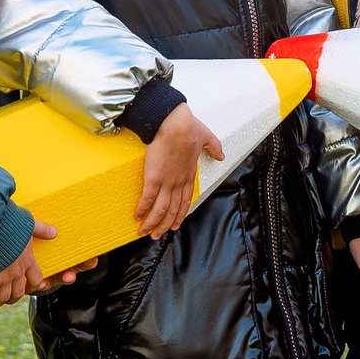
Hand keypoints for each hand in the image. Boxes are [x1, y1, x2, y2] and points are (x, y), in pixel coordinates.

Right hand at [0, 221, 91, 310]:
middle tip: (8, 300)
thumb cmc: (10, 223)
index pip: (35, 278)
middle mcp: (17, 271)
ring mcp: (4, 277)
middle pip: (19, 292)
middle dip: (13, 298)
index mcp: (27, 259)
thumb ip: (41, 229)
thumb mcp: (30, 224)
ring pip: (4, 297)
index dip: (33, 286)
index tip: (29, 289)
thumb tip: (53, 232)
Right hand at [138, 104, 224, 236]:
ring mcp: (166, 181)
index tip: (174, 224)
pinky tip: (138, 217)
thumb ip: (214, 147)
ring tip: (144, 232)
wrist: (174, 123)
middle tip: (157, 235)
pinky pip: (148, 198)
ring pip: (161, 209)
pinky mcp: (154, 177)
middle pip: (172, 210)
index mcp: (189, 174)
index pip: (185, 201)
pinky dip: (143, 209)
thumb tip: (221, 154)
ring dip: (152, 223)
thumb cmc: (188, 127)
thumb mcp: (207, 137)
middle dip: (164, 225)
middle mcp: (178, 182)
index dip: (179, 215)